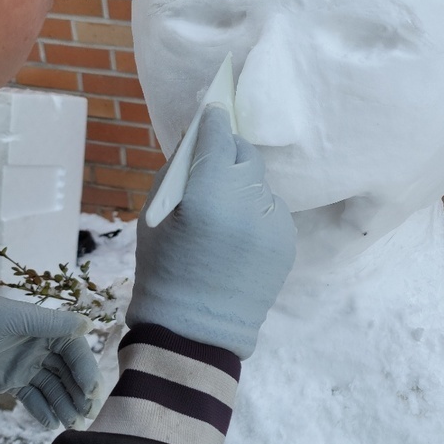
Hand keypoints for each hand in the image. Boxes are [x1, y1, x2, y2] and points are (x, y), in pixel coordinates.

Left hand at [0, 291, 99, 428]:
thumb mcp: (14, 319)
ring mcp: (25, 365)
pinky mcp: (9, 382)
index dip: (85, 370)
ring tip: (73, 425)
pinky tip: (51, 424)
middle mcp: (40, 347)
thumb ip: (51, 323)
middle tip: (89, 415)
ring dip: (65, 405)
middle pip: (68, 372)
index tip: (91, 392)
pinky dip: (42, 411)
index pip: (74, 351)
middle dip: (80, 393)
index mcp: (45, 328)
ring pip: (52, 388)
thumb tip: (89, 325)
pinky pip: (31, 398)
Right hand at [127, 104, 295, 357]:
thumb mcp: (154, 215)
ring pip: (260, 185)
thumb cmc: (164, 270)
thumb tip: (198, 140)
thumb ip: (178, 173)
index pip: (218, 137)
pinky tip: (238, 237)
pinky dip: (256, 214)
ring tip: (223, 214)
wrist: (197, 331)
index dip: (213, 121)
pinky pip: (271, 211)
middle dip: (230, 152)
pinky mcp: (288, 240)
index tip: (212, 112)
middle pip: (246, 155)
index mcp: (208, 194)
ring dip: (243, 187)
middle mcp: (247, 203)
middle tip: (215, 163)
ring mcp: (273, 223)